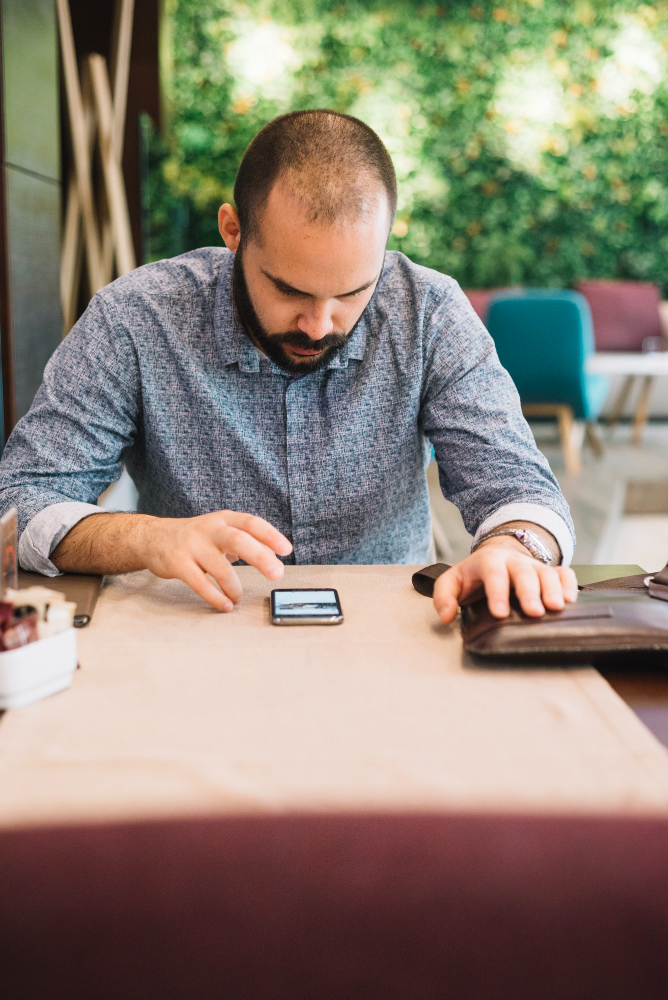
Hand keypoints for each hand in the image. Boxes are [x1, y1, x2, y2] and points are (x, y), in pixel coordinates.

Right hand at [141, 510, 292, 611]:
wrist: (153, 537)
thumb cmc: (196, 537)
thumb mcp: (221, 531)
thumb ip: (247, 541)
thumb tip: (275, 558)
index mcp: (224, 519)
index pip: (251, 522)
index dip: (270, 535)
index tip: (287, 550)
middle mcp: (209, 529)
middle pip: (238, 539)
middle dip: (260, 557)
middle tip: (276, 574)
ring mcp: (192, 546)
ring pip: (219, 566)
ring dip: (234, 586)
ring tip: (239, 597)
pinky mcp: (177, 563)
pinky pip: (200, 583)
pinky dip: (215, 597)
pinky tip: (225, 605)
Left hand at [432, 536, 577, 623]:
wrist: (497, 556)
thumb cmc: (474, 575)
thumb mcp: (452, 581)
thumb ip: (444, 597)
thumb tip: (446, 617)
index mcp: (488, 562)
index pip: (493, 574)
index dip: (497, 593)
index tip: (499, 614)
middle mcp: (514, 561)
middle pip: (524, 572)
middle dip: (530, 592)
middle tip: (534, 612)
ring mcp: (534, 565)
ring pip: (547, 573)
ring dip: (553, 589)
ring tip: (557, 608)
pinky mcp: (550, 571)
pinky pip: (564, 573)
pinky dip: (569, 584)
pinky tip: (570, 600)